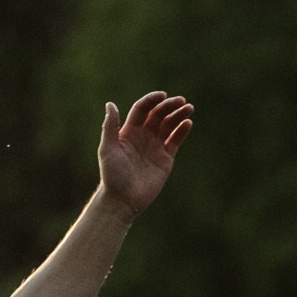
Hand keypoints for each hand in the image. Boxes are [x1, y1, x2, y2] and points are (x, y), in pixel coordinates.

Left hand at [97, 91, 192, 217]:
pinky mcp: (165, 159)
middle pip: (158, 114)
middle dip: (169, 106)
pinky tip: (188, 124)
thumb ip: (110, 126)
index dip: (152, 100)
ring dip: (179, 115)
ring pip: (169, 125)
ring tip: (189, 109)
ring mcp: (155, 147)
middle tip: (181, 101)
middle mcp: (143, 136)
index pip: (143, 109)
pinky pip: (175, 141)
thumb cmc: (112, 176)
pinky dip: (182, 131)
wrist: (123, 200)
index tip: (162, 96)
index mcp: (129, 131)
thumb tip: (110, 104)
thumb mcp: (108, 149)